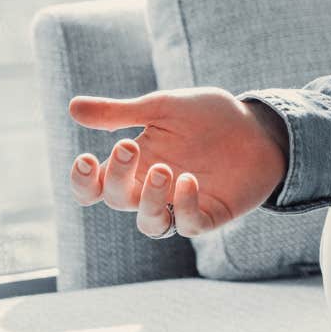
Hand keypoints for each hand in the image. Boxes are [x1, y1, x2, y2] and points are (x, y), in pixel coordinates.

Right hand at [67, 87, 290, 240]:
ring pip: (149, 222)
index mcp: (134, 166)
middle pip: (117, 200)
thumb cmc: (207, 117)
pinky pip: (189, 224)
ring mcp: (180, 205)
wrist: (258, 125)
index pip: (95, 188)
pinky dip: (185, 206)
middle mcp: (151, 191)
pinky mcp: (210, 215)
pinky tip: (189, 181)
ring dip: (150, 200)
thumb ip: (120, 112)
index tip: (87, 159)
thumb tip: (72, 107)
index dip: (83, 182)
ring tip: (164, 170)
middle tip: (130, 146)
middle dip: (118, 177)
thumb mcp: (163, 107)